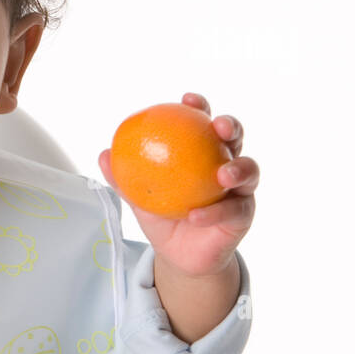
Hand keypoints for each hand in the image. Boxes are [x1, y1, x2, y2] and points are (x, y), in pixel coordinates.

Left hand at [97, 92, 258, 277]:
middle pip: (235, 138)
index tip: (187, 100)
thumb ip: (124, 177)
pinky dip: (215, 212)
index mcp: (201, 153)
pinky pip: (234, 210)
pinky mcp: (243, 214)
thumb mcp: (140, 197)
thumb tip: (104, 154)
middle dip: (231, 126)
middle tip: (218, 126)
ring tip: (221, 174)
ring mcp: (239, 189)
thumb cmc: (162, 216)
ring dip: (238, 168)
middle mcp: (224, 164)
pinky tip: (196, 215)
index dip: (200, 107)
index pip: (203, 122)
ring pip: (249, 170)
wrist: (177, 253)